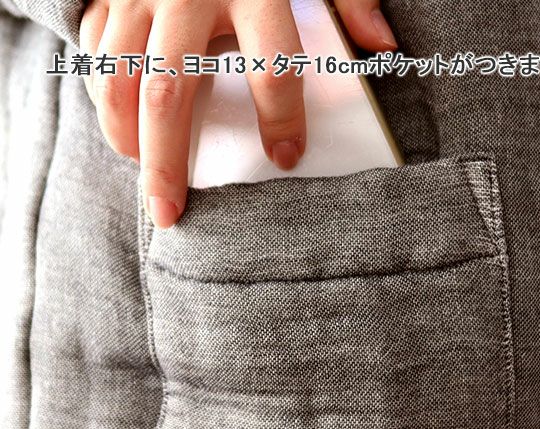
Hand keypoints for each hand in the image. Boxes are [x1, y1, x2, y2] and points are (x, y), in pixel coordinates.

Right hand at [80, 0, 397, 227]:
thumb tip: (382, 44)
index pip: (272, 68)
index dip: (281, 121)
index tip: (286, 158)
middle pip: (168, 93)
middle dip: (166, 162)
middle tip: (168, 212)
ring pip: (119, 80)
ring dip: (126, 137)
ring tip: (144, 178)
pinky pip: (97, 56)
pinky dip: (106, 98)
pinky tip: (126, 128)